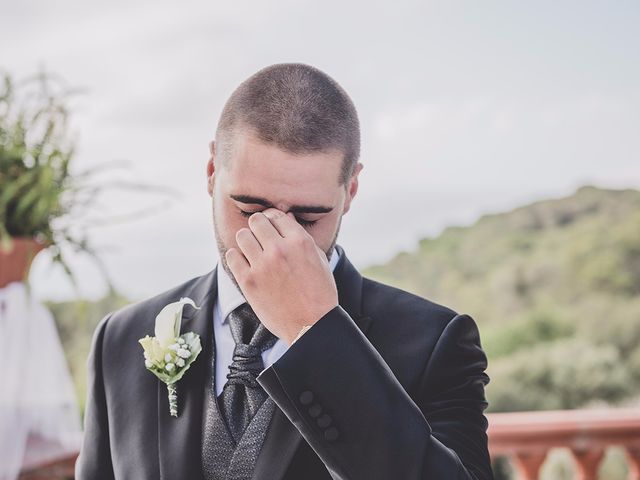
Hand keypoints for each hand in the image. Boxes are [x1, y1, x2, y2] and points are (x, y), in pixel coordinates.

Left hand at [225, 208, 338, 344]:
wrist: (312, 325)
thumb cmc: (319, 293)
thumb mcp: (319, 260)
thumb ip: (301, 238)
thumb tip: (287, 217)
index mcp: (299, 242)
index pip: (276, 215)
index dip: (272, 219)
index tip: (270, 227)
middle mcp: (279, 250)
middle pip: (256, 221)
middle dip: (257, 227)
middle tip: (260, 238)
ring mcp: (262, 265)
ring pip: (242, 236)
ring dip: (246, 241)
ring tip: (251, 251)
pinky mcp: (248, 281)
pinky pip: (232, 256)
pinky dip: (236, 257)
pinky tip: (244, 263)